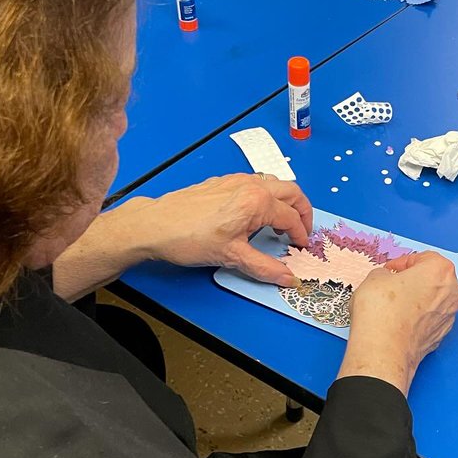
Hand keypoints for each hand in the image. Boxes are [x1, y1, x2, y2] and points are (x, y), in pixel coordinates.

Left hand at [121, 174, 312, 285]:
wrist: (156, 225)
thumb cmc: (189, 238)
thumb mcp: (232, 257)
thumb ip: (265, 267)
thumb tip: (287, 277)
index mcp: (256, 201)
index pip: (291, 217)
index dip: (300, 234)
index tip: (301, 247)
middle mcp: (249, 185)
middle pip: (291, 192)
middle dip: (302, 211)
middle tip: (302, 231)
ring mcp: (235, 181)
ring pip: (275, 183)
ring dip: (285, 201)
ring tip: (281, 223)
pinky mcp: (222, 182)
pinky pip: (256, 182)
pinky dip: (267, 196)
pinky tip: (257, 214)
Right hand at [338, 252, 457, 394]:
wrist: (383, 351)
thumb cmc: (383, 312)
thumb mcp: (375, 277)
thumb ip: (385, 273)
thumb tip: (386, 279)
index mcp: (440, 270)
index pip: (423, 258)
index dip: (403, 262)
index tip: (391, 269)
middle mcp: (451, 293)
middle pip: (433, 279)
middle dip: (413, 280)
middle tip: (392, 284)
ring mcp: (448, 317)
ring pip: (432, 301)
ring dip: (416, 300)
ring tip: (392, 304)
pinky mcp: (439, 337)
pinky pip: (429, 320)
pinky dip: (416, 318)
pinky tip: (398, 321)